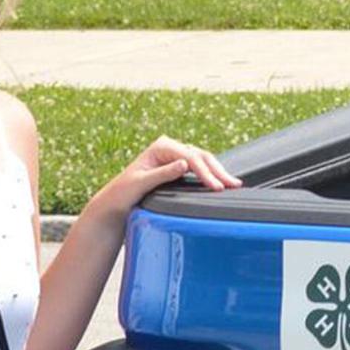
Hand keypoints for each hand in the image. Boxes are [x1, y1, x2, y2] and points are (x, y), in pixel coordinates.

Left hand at [91, 135, 242, 225]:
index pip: (190, 157)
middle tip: (233, 185)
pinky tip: (221, 182)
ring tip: (234, 184)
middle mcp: (169, 148)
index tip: (216, 187)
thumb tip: (185, 163)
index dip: (205, 172)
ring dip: (218, 172)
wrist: (116, 202)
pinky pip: (199, 168)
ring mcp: (175, 156)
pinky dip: (212, 175)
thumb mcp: (140, 183)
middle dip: (217, 171)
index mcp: (161, 147)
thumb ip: (162, 173)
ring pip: (203, 161)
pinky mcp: (178, 167)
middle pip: (200, 156)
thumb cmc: (123, 192)